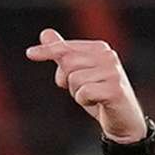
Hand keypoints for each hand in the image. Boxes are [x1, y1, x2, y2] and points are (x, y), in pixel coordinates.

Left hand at [23, 29, 146, 140]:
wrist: (124, 121)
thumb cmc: (99, 96)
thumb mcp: (79, 74)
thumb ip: (63, 54)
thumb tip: (45, 33)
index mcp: (99, 48)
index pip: (66, 47)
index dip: (47, 52)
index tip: (30, 54)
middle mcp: (108, 56)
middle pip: (68, 63)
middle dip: (67, 81)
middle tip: (81, 91)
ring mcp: (113, 72)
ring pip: (74, 80)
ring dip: (78, 94)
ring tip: (93, 97)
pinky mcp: (115, 89)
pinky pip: (84, 93)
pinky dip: (85, 101)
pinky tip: (98, 103)